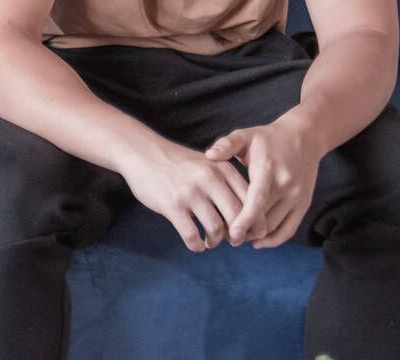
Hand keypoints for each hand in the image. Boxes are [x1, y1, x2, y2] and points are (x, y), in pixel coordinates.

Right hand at [119, 142, 248, 252]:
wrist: (144, 153)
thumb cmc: (179, 163)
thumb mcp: (209, 163)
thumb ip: (228, 183)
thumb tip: (247, 216)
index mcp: (223, 169)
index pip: (250, 201)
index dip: (255, 222)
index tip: (251, 232)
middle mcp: (210, 179)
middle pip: (237, 217)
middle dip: (238, 236)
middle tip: (234, 242)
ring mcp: (190, 193)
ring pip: (216, 229)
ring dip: (216, 242)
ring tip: (211, 242)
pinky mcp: (172, 205)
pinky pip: (191, 235)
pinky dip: (197, 246)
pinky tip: (196, 245)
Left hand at [205, 121, 322, 247]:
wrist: (303, 138)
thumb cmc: (267, 139)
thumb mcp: (245, 135)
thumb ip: (226, 144)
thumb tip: (209, 155)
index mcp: (269, 168)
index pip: (258, 198)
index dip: (245, 218)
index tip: (231, 234)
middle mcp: (286, 184)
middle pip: (264, 217)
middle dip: (244, 231)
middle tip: (222, 238)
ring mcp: (297, 196)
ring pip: (274, 226)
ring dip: (255, 236)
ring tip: (235, 238)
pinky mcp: (304, 204)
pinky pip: (289, 229)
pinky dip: (273, 240)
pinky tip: (256, 242)